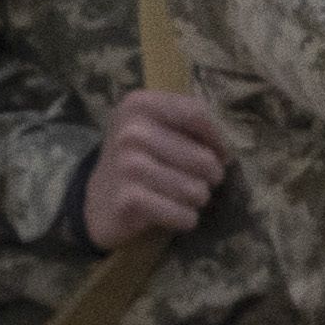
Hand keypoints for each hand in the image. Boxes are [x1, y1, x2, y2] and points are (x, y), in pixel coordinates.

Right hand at [77, 86, 230, 248]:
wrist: (98, 200)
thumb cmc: (139, 159)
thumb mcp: (156, 127)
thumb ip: (191, 123)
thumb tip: (225, 149)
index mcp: (139, 105)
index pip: (197, 115)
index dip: (217, 139)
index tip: (219, 154)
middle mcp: (131, 132)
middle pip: (204, 159)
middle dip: (210, 177)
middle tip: (196, 180)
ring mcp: (128, 166)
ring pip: (197, 190)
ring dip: (197, 199)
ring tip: (180, 196)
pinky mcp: (130, 199)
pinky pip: (184, 214)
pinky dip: (185, 219)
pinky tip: (172, 213)